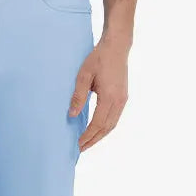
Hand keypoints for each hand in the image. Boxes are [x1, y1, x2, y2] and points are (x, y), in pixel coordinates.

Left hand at [68, 37, 129, 151]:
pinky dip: (106, 127)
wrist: (117, 47)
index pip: (98, 123)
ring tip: (88, 142)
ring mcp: (123, 100)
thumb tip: (71, 115)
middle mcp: (119, 101)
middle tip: (81, 148)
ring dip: (100, 135)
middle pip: (107, 128)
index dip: (88, 136)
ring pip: (113, 124)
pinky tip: (98, 129)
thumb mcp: (83, 75)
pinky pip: (115, 117)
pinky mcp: (123, 97)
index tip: (78, 144)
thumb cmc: (98, 58)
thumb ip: (78, 96)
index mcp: (109, 97)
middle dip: (94, 140)